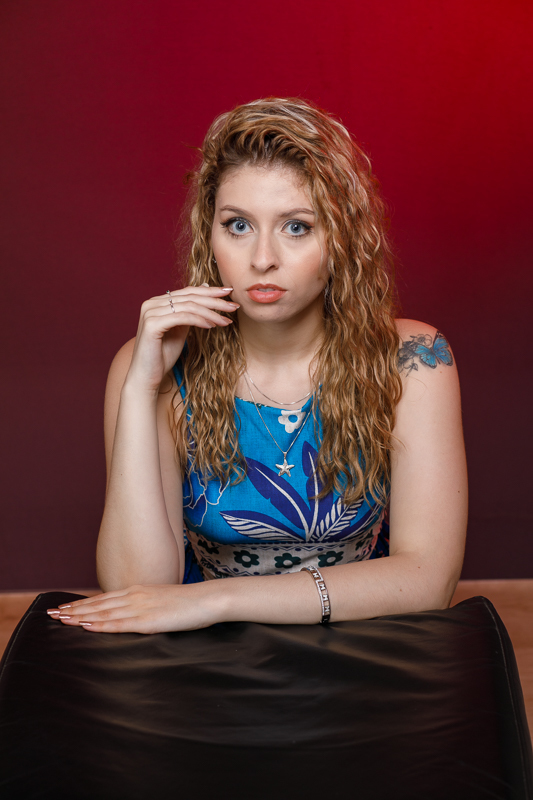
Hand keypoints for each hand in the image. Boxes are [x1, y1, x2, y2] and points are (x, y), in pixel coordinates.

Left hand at [46, 583, 219, 633]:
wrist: (207, 600)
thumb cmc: (188, 603)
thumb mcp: (161, 601)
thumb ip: (145, 607)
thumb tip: (134, 616)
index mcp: (137, 591)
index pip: (103, 598)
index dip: (82, 603)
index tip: (63, 607)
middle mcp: (134, 596)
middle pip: (98, 604)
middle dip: (73, 609)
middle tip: (51, 614)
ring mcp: (140, 608)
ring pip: (103, 613)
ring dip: (80, 617)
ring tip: (61, 620)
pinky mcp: (148, 620)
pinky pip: (119, 624)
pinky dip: (100, 625)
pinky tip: (87, 627)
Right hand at [126, 285, 238, 392]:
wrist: (147, 376)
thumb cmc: (163, 355)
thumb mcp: (181, 329)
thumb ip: (191, 311)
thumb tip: (206, 289)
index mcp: (157, 302)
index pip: (188, 292)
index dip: (210, 291)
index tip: (230, 293)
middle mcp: (151, 303)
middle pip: (190, 297)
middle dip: (215, 301)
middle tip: (234, 305)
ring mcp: (150, 312)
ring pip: (189, 306)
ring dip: (211, 313)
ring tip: (226, 321)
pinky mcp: (152, 324)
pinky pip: (183, 317)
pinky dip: (199, 320)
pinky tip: (212, 326)